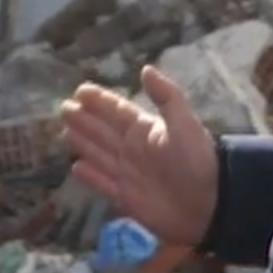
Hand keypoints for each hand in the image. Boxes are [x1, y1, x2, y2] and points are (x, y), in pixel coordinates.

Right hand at [61, 66, 218, 246]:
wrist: (208, 203)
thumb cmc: (197, 160)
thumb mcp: (184, 124)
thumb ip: (166, 97)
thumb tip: (145, 68)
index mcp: (147, 129)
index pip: (118, 111)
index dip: (100, 101)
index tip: (80, 90)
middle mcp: (135, 149)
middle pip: (103, 130)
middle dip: (84, 118)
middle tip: (63, 107)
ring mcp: (129, 173)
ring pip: (99, 153)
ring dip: (83, 142)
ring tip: (65, 130)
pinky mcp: (126, 197)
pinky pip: (102, 183)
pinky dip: (89, 176)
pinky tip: (76, 167)